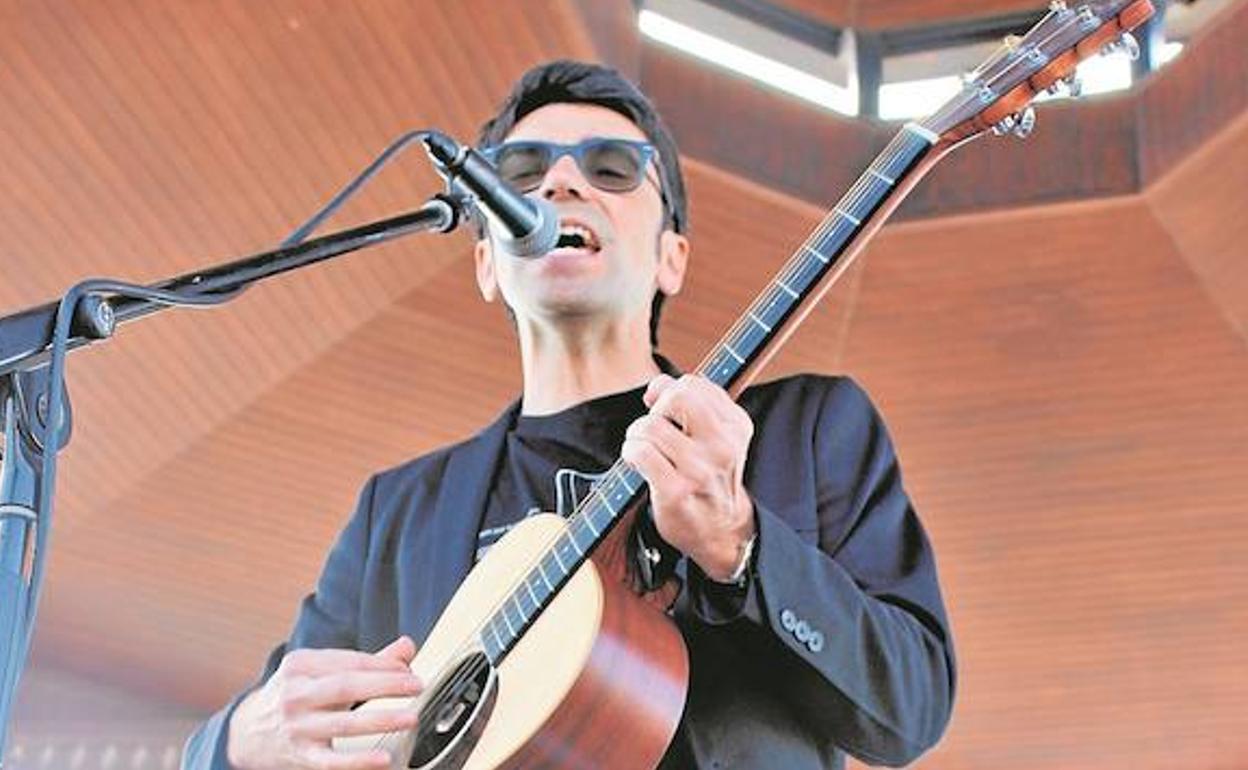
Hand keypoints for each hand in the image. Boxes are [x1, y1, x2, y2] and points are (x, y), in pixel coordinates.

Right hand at [227, 636, 422, 769]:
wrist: (248, 732)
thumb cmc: (295, 695)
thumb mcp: (321, 671)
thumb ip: (367, 661)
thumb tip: (407, 646)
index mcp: (301, 665)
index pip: (349, 662)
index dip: (382, 665)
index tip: (408, 669)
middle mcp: (296, 694)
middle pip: (346, 686)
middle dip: (385, 684)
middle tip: (417, 685)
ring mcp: (296, 726)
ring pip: (342, 723)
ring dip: (380, 719)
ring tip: (410, 717)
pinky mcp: (300, 755)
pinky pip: (332, 761)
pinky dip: (359, 761)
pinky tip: (382, 758)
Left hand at [621, 374, 756, 579]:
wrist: (720, 531)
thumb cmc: (710, 478)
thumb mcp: (719, 436)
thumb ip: (695, 403)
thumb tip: (657, 387)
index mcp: (736, 426)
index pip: (693, 384)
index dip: (668, 391)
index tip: (663, 409)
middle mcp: (723, 445)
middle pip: (678, 395)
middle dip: (656, 407)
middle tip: (655, 427)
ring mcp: (700, 469)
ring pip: (651, 425)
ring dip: (637, 434)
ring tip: (645, 448)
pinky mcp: (676, 490)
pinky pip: (640, 452)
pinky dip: (630, 452)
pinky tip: (637, 461)